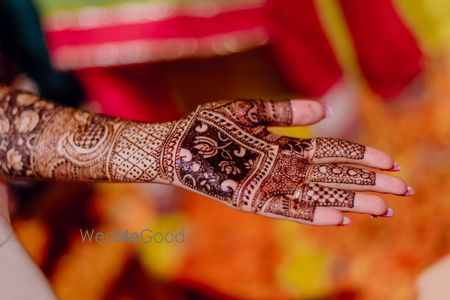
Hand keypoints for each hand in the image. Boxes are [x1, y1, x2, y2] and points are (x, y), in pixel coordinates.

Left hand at [165, 99, 410, 224]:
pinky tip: (338, 217)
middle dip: (367, 184)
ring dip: (349, 202)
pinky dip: (312, 214)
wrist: (174, 144)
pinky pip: (286, 210)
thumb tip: (324, 110)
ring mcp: (268, 186)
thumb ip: (284, 112)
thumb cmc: (208, 127)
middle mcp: (281, 170)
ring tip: (382, 208)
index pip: (331, 154)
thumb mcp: (248, 111)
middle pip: (332, 177)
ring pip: (316, 196)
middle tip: (401, 191)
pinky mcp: (251, 200)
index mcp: (284, 148)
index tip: (390, 162)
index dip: (361, 158)